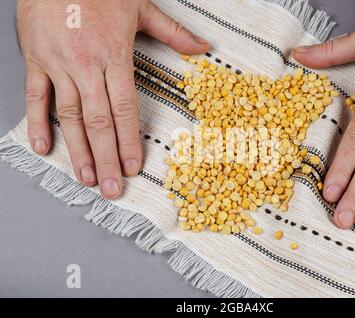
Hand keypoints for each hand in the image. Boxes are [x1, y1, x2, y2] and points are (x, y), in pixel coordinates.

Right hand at [16, 0, 208, 198]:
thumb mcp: (141, 7)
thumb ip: (173, 33)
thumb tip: (204, 47)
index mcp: (114, 56)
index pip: (124, 109)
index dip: (129, 141)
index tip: (133, 167)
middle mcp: (86, 66)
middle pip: (98, 121)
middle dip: (106, 158)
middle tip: (111, 188)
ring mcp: (58, 65)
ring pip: (68, 116)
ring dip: (78, 150)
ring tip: (86, 177)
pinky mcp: (36, 61)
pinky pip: (36, 97)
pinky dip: (38, 123)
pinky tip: (44, 147)